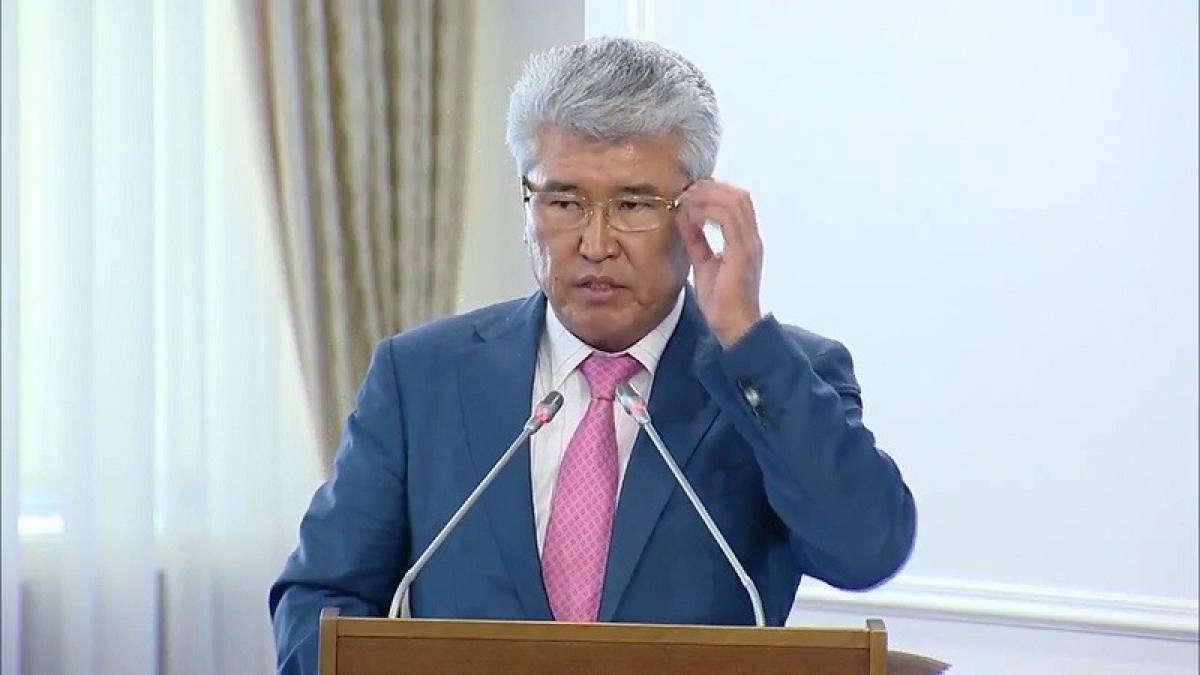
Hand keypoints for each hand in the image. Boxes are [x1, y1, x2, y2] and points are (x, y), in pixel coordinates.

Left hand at [674, 179, 763, 346]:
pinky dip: (709, 211)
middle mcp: (751, 239)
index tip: (689, 192)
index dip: (715, 191)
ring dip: (709, 195)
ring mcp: (749, 244)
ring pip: (736, 202)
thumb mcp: (703, 264)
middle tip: (686, 190)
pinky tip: (692, 214)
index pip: (737, 203)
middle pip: (739, 196)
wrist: (734, 327)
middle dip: (712, 188)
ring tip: (687, 198)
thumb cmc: (721, 302)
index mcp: (745, 241)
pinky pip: (728, 220)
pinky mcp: (742, 252)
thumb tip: (684, 217)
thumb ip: (696, 240)